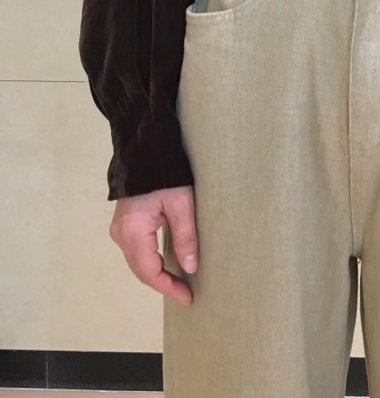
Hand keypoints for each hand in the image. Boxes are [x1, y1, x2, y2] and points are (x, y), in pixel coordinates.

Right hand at [109, 184, 197, 304]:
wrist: (146, 151)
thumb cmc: (166, 174)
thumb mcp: (182, 204)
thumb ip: (186, 236)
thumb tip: (190, 268)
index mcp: (133, 231)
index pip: (150, 271)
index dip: (169, 287)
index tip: (187, 297)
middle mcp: (121, 234)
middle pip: (141, 270)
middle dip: (163, 284)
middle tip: (186, 294)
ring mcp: (119, 230)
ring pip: (137, 263)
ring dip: (156, 274)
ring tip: (179, 283)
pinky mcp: (123, 225)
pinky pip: (136, 252)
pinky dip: (150, 263)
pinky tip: (166, 266)